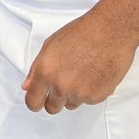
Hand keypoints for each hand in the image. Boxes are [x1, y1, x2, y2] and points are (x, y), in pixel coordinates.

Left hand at [21, 12, 138, 114]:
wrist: (111, 31)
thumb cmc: (81, 33)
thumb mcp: (50, 45)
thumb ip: (36, 69)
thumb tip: (27, 86)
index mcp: (45, 72)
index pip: (33, 102)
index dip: (35, 102)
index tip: (39, 99)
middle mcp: (61, 86)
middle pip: (52, 108)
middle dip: (54, 99)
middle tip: (63, 83)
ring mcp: (80, 94)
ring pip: (71, 104)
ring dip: (73, 94)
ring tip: (81, 73)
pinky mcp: (98, 96)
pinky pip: (88, 101)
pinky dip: (90, 91)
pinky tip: (94, 73)